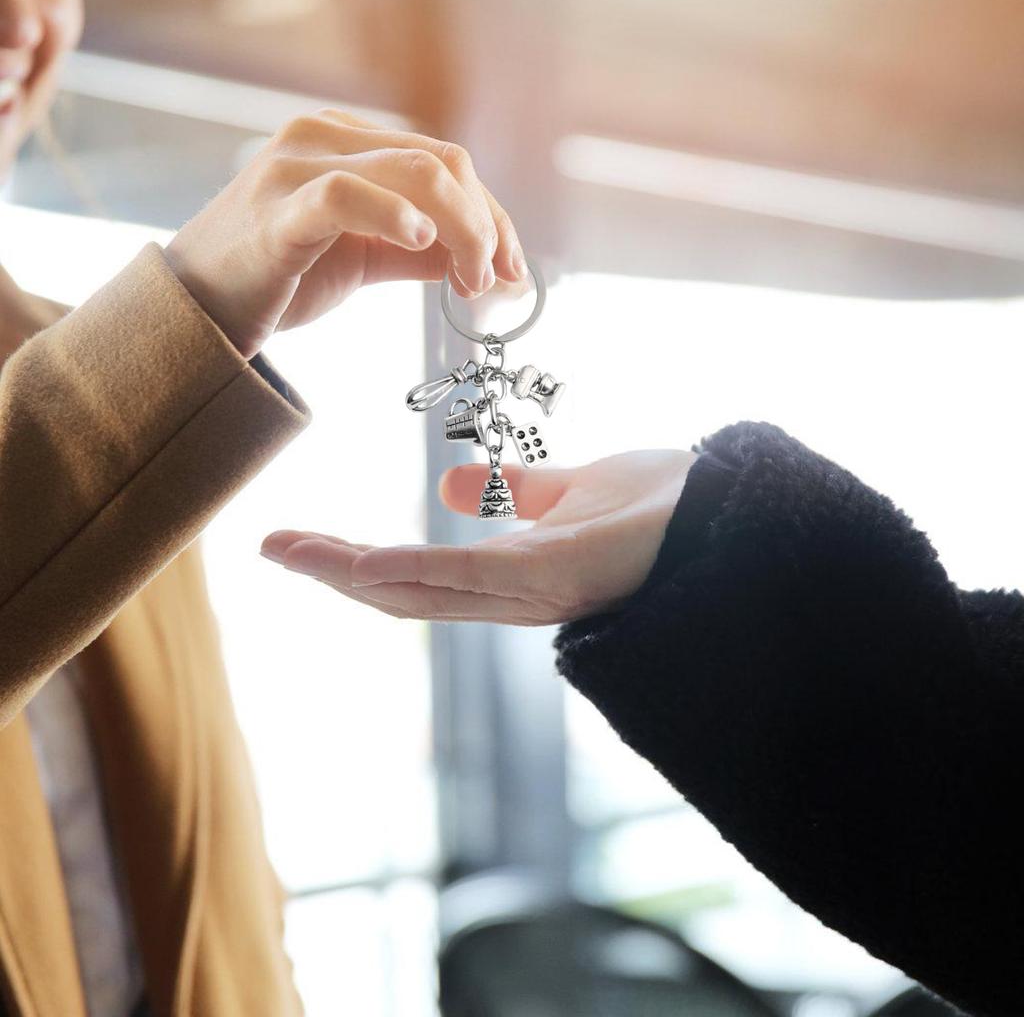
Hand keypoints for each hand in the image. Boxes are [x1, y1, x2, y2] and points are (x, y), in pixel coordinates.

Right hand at [164, 109, 525, 357]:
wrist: (199, 312)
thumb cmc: (277, 279)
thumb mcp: (363, 259)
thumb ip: (418, 251)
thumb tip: (482, 261)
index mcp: (348, 143)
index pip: (445, 163)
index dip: (492, 216)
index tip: (514, 270)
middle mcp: (325, 138)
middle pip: (440, 162)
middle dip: (486, 225)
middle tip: (494, 282)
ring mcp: (298, 166)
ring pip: (412, 172)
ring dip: (461, 229)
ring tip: (470, 281)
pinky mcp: (279, 209)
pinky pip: (347, 194)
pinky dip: (394, 215)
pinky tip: (423, 245)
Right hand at [260, 450, 696, 624]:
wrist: (732, 513)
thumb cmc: (661, 507)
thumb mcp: (573, 490)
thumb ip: (516, 494)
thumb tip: (447, 486)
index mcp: (512, 573)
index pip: (418, 576)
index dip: (356, 564)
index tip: (301, 543)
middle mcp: (513, 594)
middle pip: (407, 594)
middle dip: (336, 575)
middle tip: (272, 548)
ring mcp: (533, 592)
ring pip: (426, 593)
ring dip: (354, 576)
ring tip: (292, 554)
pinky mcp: (559, 578)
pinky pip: (473, 578)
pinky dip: (415, 573)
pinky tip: (365, 562)